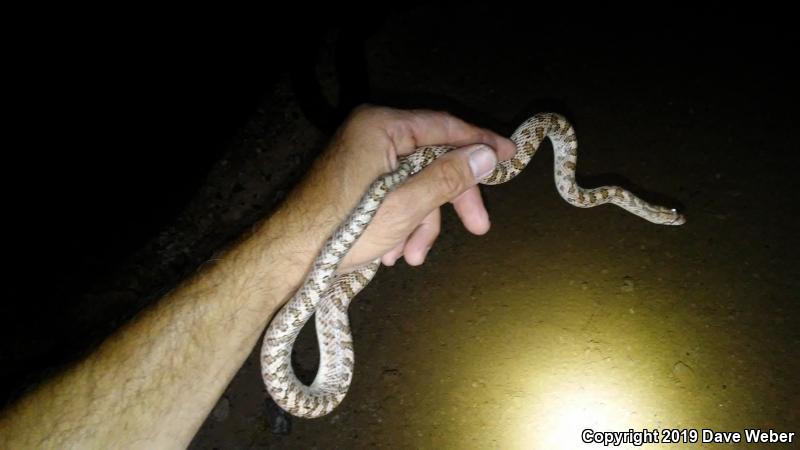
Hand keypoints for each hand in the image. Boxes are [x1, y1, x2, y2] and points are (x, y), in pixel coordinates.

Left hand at [326, 106, 516, 270]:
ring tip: (410, 256)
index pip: (443, 127)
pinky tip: (391, 253)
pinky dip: (401, 223)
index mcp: (381, 128)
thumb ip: (449, 177)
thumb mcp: (407, 205)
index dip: (480, 143)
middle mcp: (371, 136)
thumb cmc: (342, 229)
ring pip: (414, 184)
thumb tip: (486, 155)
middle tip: (478, 226)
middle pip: (431, 160)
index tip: (509, 155)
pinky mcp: (357, 183)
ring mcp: (362, 159)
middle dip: (449, 200)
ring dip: (420, 222)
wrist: (288, 258)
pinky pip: (394, 195)